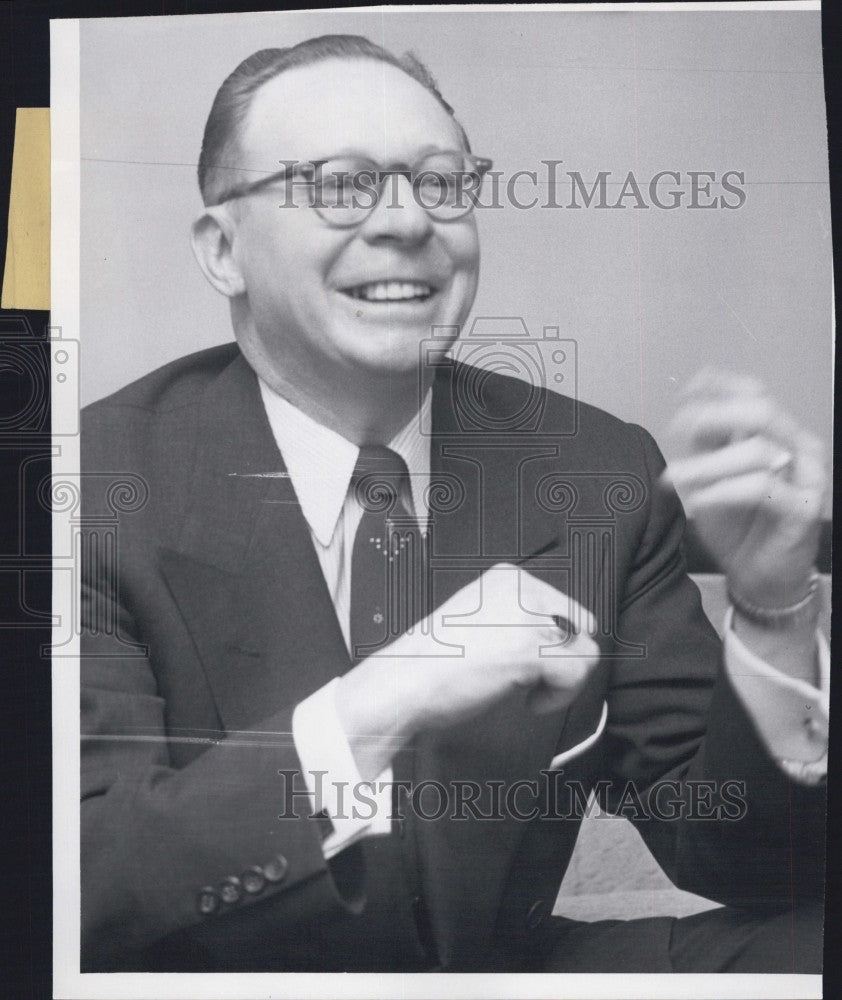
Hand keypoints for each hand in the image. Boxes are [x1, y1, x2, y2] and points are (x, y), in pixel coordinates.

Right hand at [337, 563, 599, 778]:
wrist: (406, 681)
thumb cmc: (436, 661)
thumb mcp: (481, 618)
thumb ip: (518, 617)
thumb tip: (564, 636)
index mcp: (509, 577)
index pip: (561, 605)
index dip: (550, 640)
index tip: (521, 660)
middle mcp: (523, 588)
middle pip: (579, 624)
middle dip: (561, 656)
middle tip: (530, 678)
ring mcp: (529, 617)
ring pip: (584, 651)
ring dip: (562, 679)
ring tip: (529, 691)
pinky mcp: (532, 649)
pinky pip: (576, 675)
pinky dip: (558, 697)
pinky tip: (529, 702)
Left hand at [663, 369, 826, 607]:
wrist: (762, 578)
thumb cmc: (738, 527)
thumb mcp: (712, 479)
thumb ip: (705, 448)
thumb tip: (684, 415)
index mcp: (777, 435)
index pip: (754, 392)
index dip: (719, 386)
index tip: (684, 396)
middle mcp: (798, 448)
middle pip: (759, 410)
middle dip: (711, 417)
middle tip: (677, 435)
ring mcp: (807, 476)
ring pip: (757, 449)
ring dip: (706, 463)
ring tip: (675, 478)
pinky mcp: (804, 508)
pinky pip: (761, 487)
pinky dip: (722, 491)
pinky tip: (698, 501)